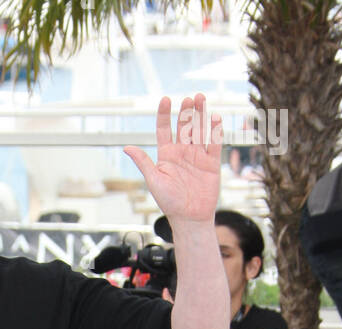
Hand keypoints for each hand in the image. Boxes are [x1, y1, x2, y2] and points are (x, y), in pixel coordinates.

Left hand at [123, 94, 221, 223]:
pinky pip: (214, 142)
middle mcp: (182, 152)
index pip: (164, 129)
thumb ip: (143, 162)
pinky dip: (215, 130)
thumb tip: (126, 147)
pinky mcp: (211, 162)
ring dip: (200, 114)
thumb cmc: (169, 202)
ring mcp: (197, 155)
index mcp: (166, 155)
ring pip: (199, 130)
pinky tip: (214, 117)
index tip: (165, 100)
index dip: (164, 114)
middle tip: (189, 98)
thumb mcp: (154, 180)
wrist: (190, 218)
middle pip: (184, 126)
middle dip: (186, 111)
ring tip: (200, 98)